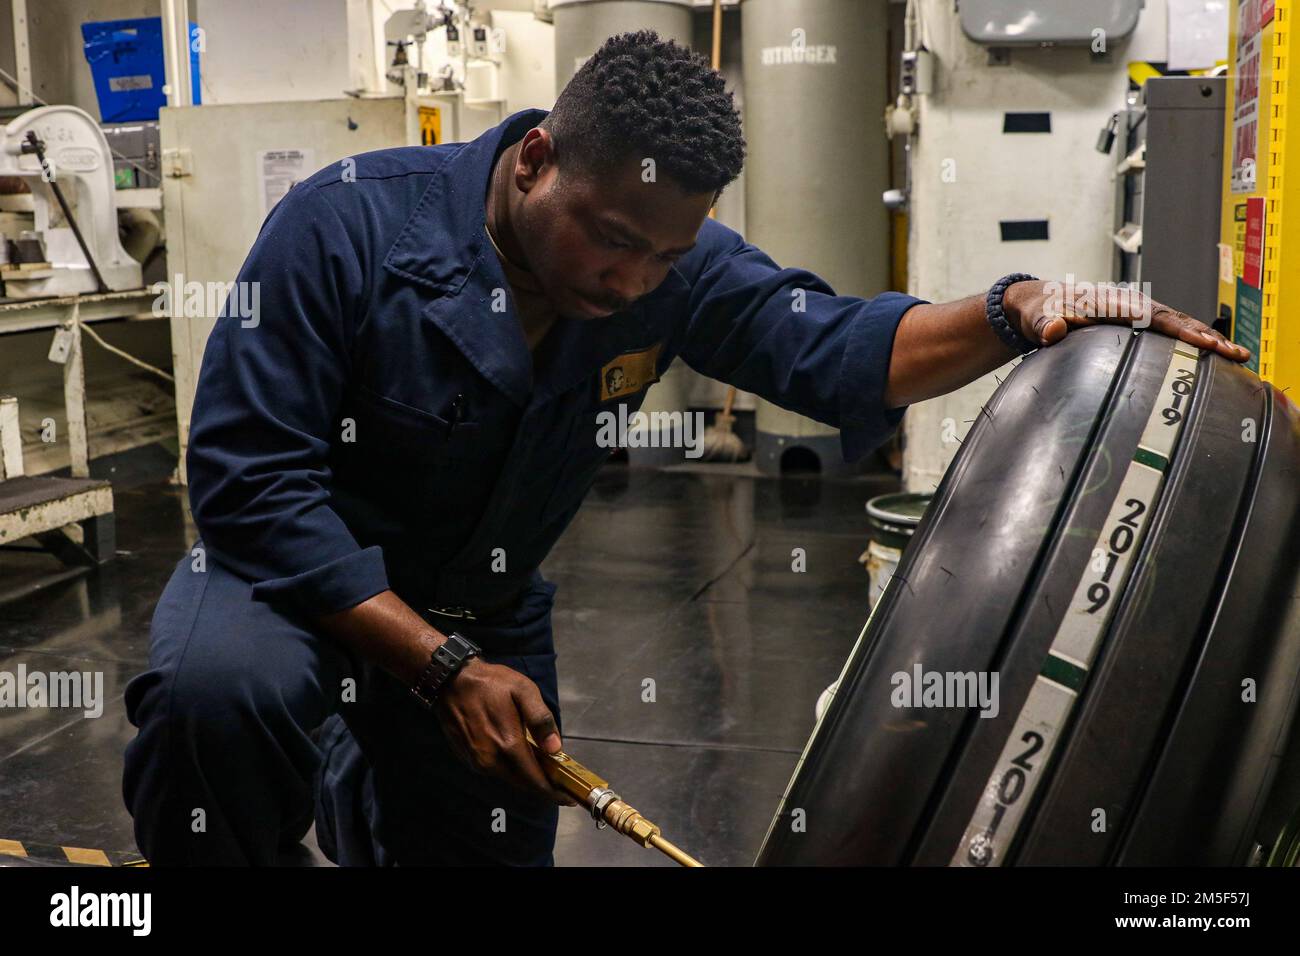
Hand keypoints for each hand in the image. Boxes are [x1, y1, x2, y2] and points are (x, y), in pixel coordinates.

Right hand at [433, 658, 576, 805]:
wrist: (450, 682)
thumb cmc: (490, 683)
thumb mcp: (523, 691)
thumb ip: (540, 720)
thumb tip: (555, 748)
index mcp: (508, 744)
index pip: (535, 780)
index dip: (553, 792)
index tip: (568, 798)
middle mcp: (491, 759)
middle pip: (522, 784)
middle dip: (542, 787)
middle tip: (559, 784)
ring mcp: (476, 761)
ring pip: (508, 778)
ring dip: (525, 778)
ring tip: (541, 769)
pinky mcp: (467, 758)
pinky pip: (494, 771)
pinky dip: (509, 770)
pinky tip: (517, 758)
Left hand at [1004, 279, 1250, 363]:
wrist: (1037, 302)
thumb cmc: (1038, 312)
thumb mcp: (1035, 318)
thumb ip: (1043, 324)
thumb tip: (1052, 330)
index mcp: (1110, 304)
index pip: (1151, 317)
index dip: (1179, 331)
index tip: (1204, 343)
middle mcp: (1129, 304)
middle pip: (1175, 319)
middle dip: (1206, 336)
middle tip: (1236, 354)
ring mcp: (1135, 311)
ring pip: (1178, 324)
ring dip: (1207, 339)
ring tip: (1238, 356)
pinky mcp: (1136, 322)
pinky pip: (1169, 331)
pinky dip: (1192, 341)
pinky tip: (1213, 356)